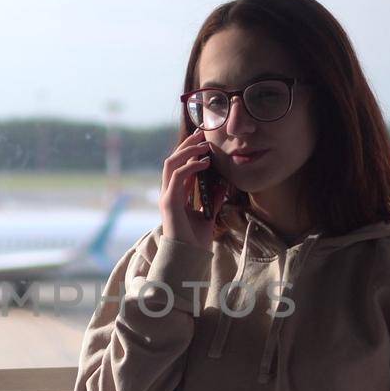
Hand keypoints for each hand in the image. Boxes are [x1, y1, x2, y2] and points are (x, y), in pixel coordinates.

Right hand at [159, 130, 229, 249]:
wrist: (189, 256)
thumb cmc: (196, 240)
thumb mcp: (209, 215)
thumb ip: (214, 199)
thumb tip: (223, 184)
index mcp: (176, 195)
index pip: (180, 167)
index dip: (189, 152)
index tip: (203, 140)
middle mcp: (169, 193)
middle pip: (173, 160)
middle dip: (187, 145)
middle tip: (202, 133)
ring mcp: (166, 196)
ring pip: (171, 164)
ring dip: (187, 151)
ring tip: (203, 144)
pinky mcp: (169, 201)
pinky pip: (177, 176)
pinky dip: (190, 166)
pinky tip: (204, 162)